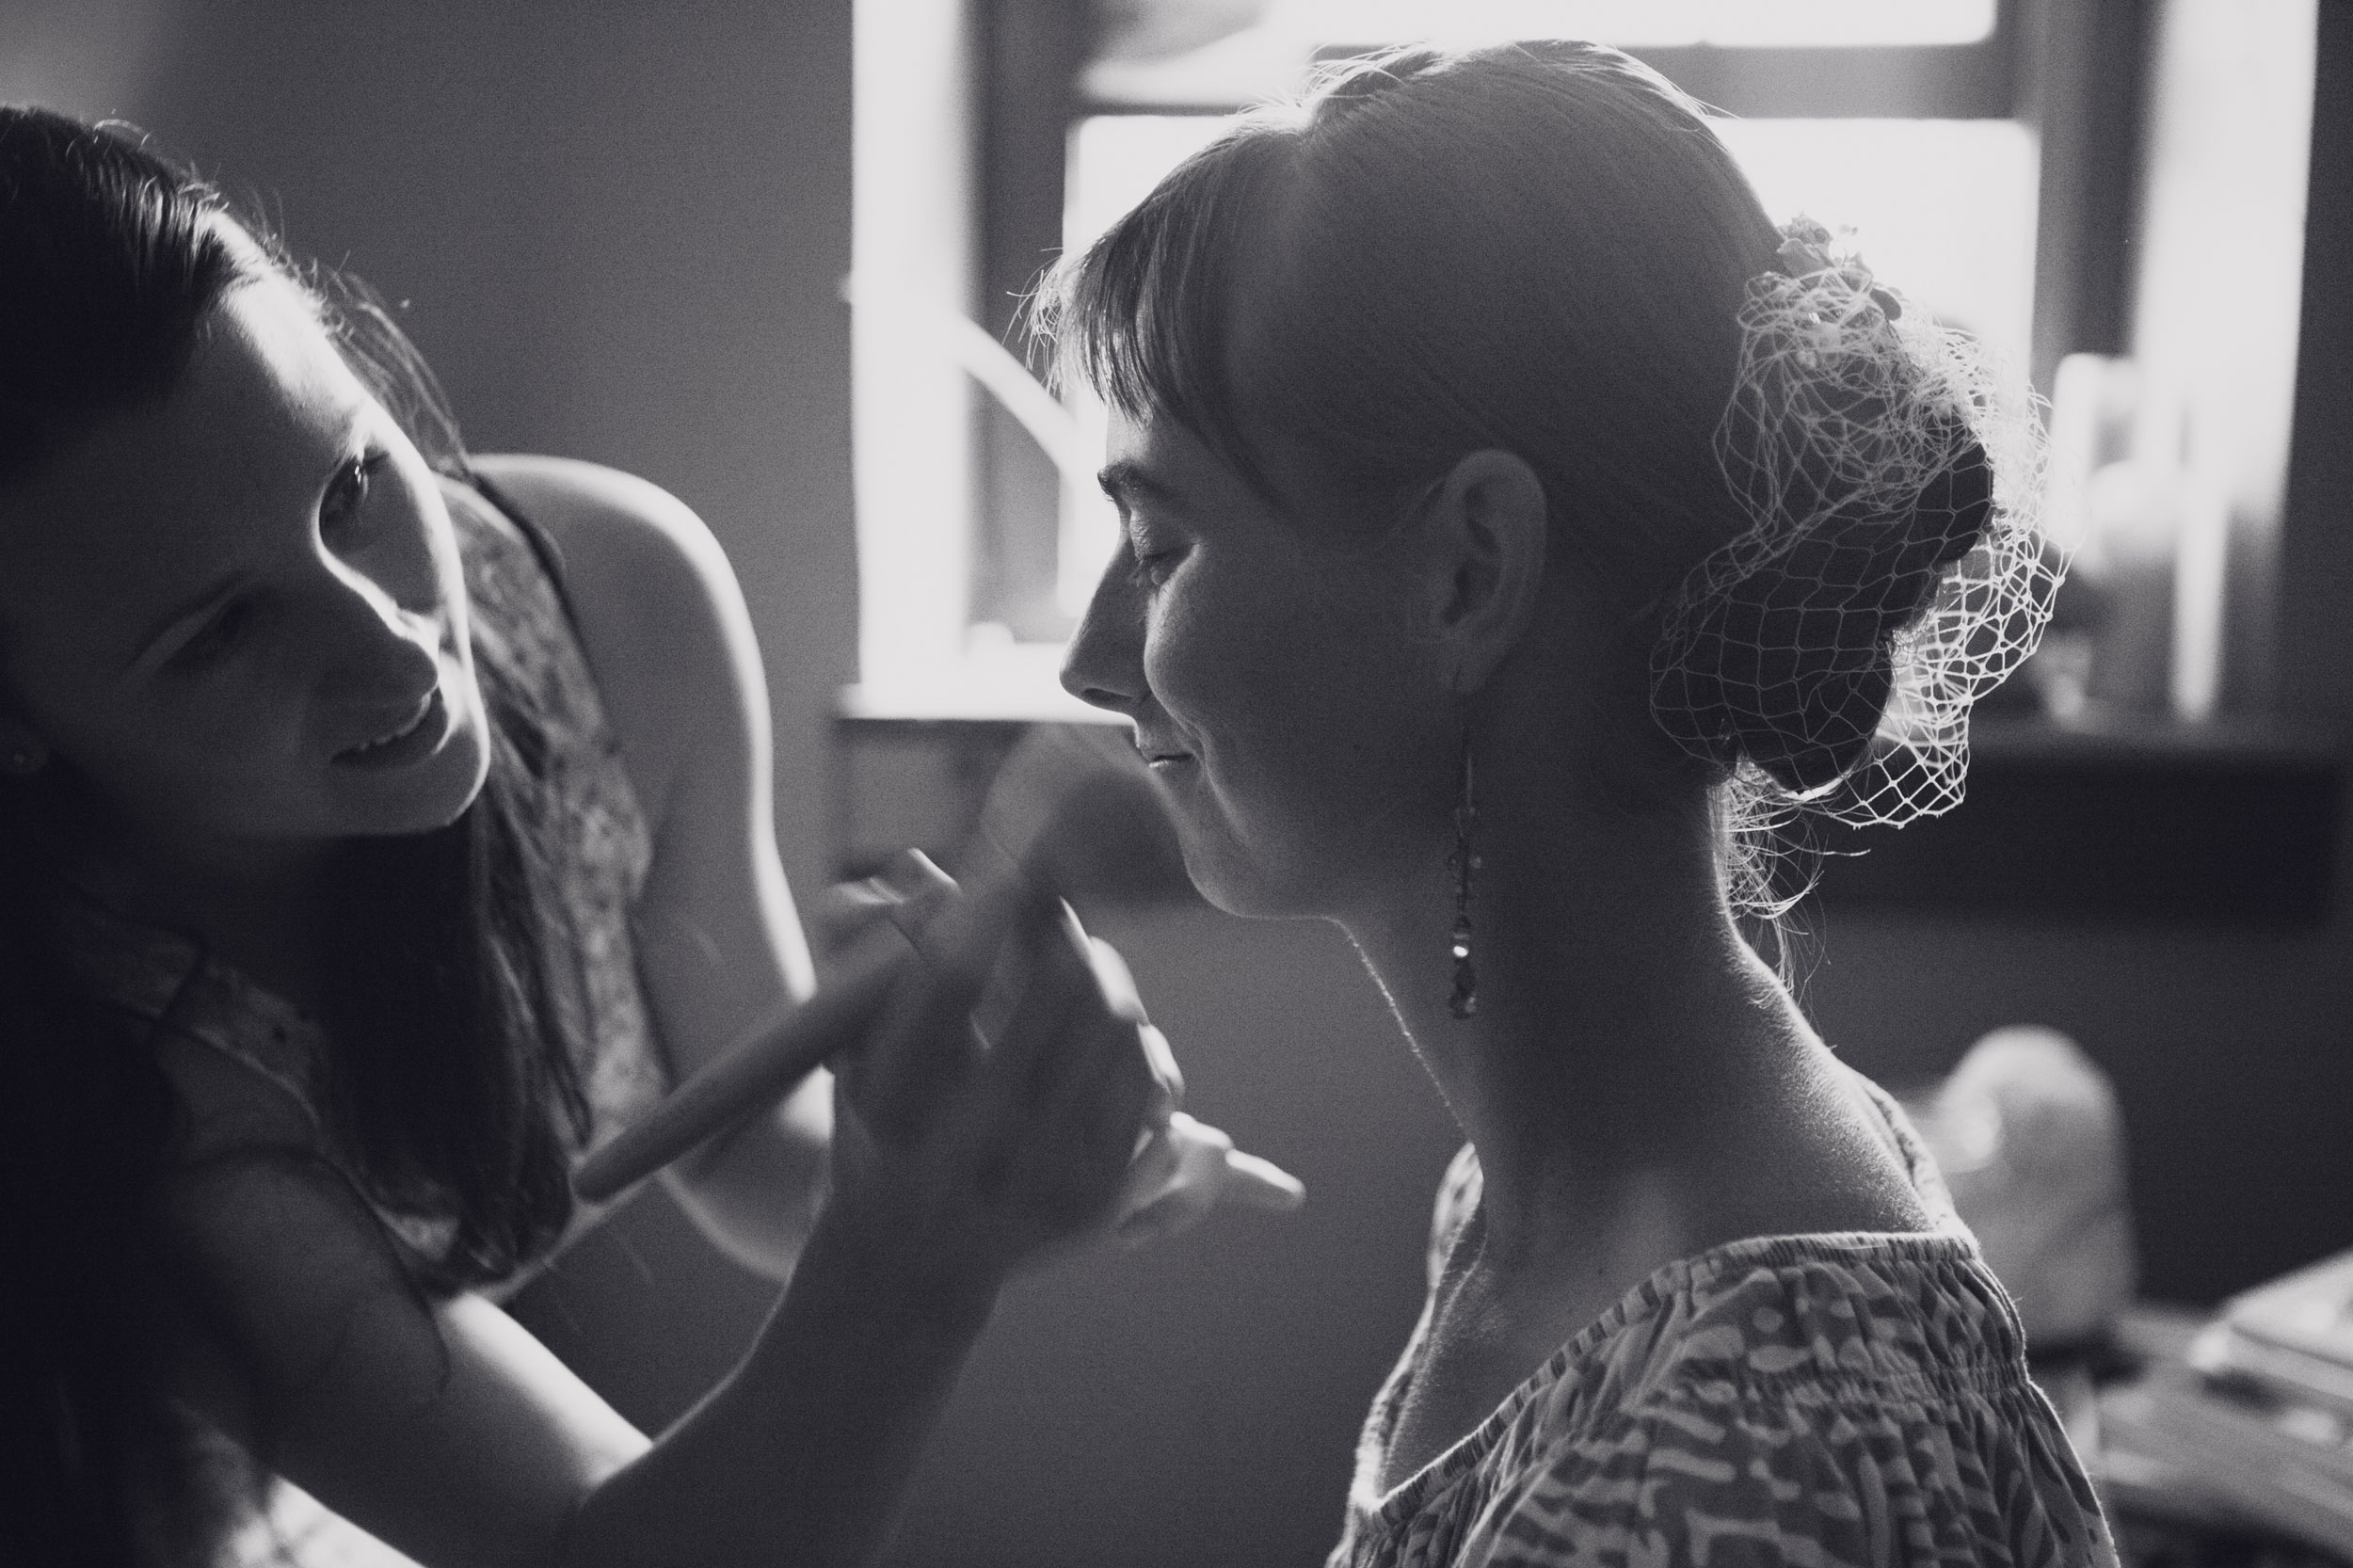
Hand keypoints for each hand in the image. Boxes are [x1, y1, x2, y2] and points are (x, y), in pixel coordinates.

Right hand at [823, 856, 1161, 1284]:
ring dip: (1095, 970)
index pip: (947, 990)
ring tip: (1073, 947)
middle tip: (1050, 890)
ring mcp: (1038, 1191)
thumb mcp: (858, 1066)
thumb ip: (888, 974)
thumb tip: (926, 874)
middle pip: (1047, 1002)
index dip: (984, 916)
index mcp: (891, 1125)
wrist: (909, 1272)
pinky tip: (1101, 1002)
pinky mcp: (1095, 1203)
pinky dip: (1125, 1029)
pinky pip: (1142, 1081)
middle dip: (1054, 932)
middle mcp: (966, 1167)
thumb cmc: (874, 1140)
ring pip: (1108, 1031)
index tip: (1006, 871)